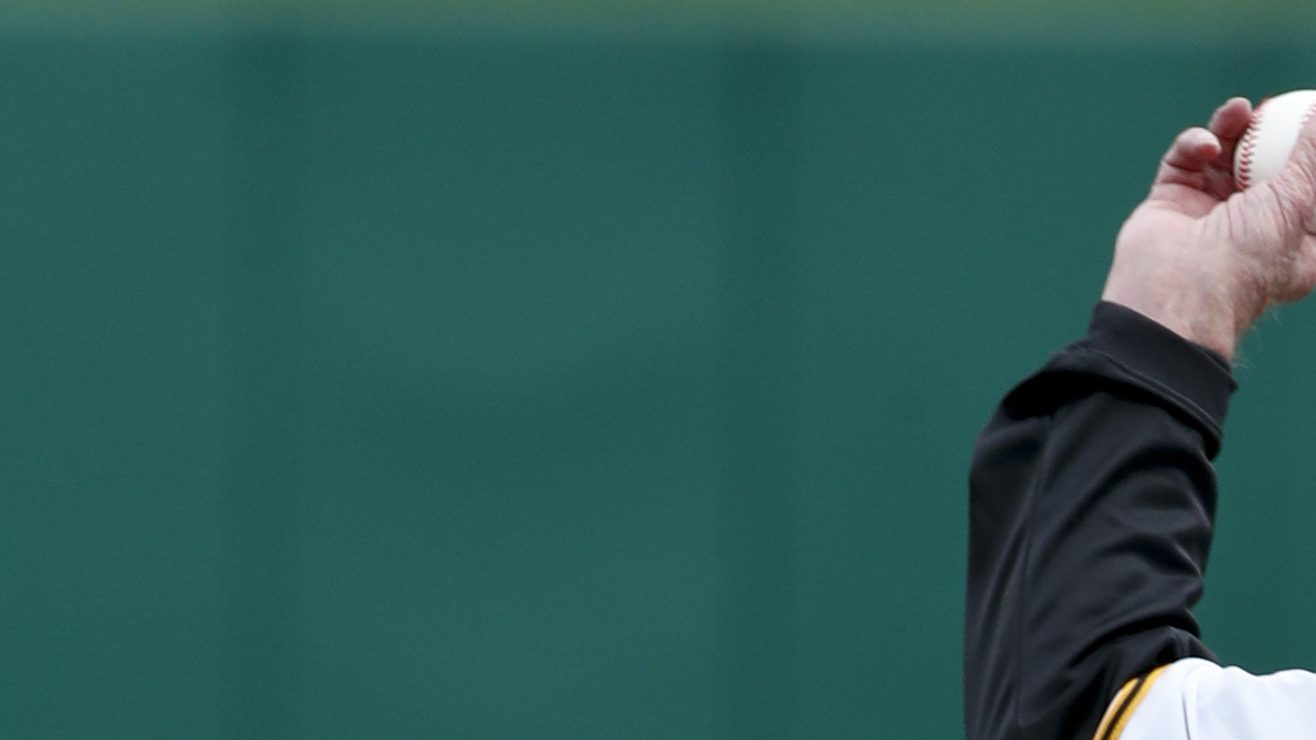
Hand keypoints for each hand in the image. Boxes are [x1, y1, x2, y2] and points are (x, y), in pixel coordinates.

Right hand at [1102, 97, 1315, 360]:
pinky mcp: (1170, 202)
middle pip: (1266, 164)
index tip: (1309, 114)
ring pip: (1224, 156)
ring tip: (1239, 110)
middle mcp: (1251, 223)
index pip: (1309, 186)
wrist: (1174, 291)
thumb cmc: (1247, 260)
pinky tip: (1205, 145)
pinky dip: (1195, 146)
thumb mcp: (1300, 201)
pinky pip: (1185, 161)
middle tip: (1275, 105)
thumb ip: (1313, 154)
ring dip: (1232, 129)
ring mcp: (1208, 211)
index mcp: (1294, 236)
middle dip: (1271, 132)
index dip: (1309, 151)